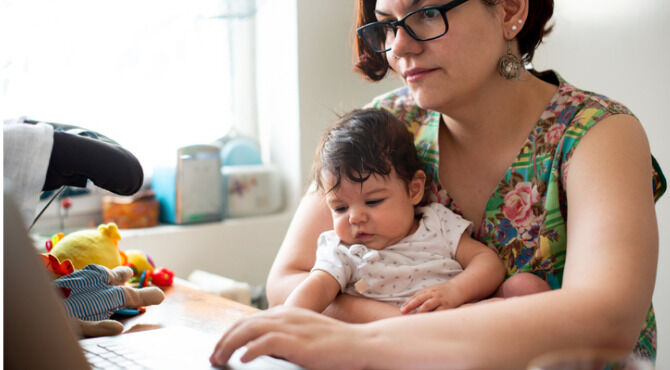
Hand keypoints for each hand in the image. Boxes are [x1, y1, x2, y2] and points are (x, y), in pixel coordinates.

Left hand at [210, 305, 366, 369]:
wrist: (360, 343)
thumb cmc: (336, 344)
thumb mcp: (306, 335)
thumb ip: (287, 338)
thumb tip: (264, 350)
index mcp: (287, 313)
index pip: (250, 320)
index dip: (231, 333)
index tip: (220, 348)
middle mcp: (285, 315)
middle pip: (244, 324)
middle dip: (224, 340)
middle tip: (213, 357)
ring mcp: (291, 327)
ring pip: (248, 331)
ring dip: (229, 345)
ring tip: (219, 359)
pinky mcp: (296, 341)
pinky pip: (265, 343)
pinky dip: (250, 350)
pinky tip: (243, 359)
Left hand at [400, 283, 462, 313]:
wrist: (459, 288)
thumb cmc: (443, 292)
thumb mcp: (433, 291)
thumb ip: (423, 297)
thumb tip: (410, 305)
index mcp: (429, 290)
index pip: (416, 296)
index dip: (408, 302)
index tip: (401, 309)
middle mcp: (433, 294)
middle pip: (420, 299)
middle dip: (410, 305)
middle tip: (403, 312)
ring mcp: (440, 300)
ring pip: (427, 305)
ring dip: (419, 312)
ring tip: (413, 318)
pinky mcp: (447, 306)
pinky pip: (438, 312)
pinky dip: (432, 316)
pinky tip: (427, 321)